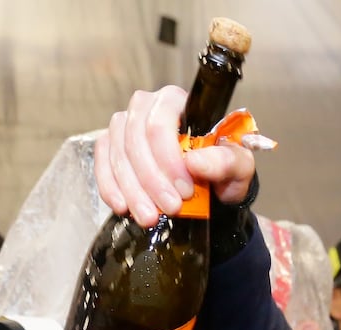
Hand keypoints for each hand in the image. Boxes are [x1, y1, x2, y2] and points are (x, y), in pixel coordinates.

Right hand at [93, 85, 254, 227]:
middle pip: (135, 140)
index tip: (185, 191)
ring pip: (118, 155)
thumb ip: (225, 161)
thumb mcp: (238, 167)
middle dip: (151, 180)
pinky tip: (122, 206)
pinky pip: (102, 163)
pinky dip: (110, 187)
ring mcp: (124, 125)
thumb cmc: (223, 169)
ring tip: (149, 217)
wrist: (211, 186)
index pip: (159, 124)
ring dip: (132, 190)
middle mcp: (146, 107)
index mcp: (177, 102)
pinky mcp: (111, 145)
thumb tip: (195, 162)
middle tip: (170, 208)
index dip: (168, 160)